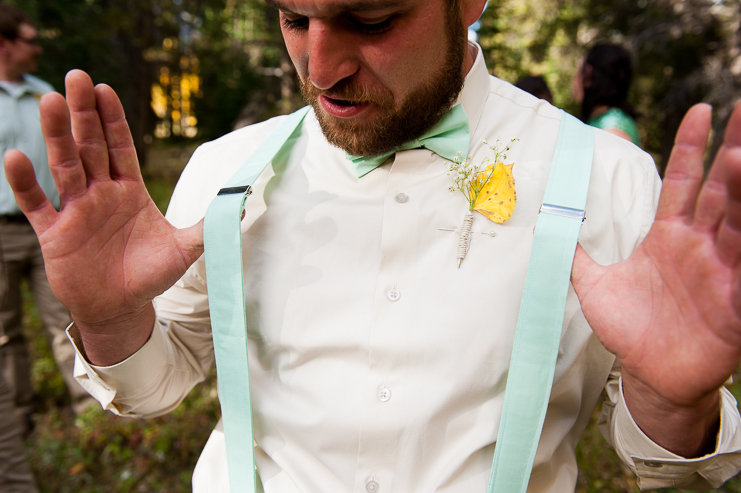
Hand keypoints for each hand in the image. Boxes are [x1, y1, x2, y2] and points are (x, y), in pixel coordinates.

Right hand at [3, 70, 203, 364]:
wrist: (121, 308)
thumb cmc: (151, 275)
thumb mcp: (185, 249)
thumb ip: (208, 225)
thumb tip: (244, 205)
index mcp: (129, 190)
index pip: (120, 146)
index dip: (113, 119)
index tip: (105, 89)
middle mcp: (100, 193)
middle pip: (91, 145)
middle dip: (85, 113)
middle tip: (77, 76)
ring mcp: (76, 210)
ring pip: (64, 165)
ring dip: (57, 134)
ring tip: (51, 100)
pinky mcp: (54, 233)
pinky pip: (36, 203)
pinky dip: (26, 183)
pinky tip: (16, 157)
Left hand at [571, 102, 740, 456]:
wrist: (648, 374)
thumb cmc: (627, 327)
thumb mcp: (592, 284)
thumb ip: (574, 251)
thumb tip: (547, 220)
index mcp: (669, 236)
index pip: (683, 182)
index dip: (691, 147)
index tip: (702, 111)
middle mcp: (700, 246)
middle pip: (720, 191)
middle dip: (732, 154)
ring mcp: (721, 271)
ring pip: (738, 223)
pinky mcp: (735, 302)